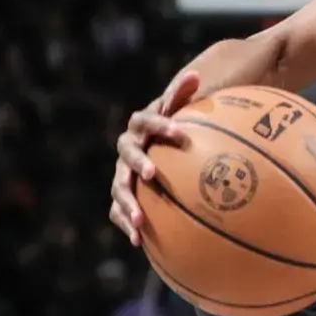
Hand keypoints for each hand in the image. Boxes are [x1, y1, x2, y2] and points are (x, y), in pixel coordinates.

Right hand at [109, 70, 199, 246]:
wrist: (155, 147)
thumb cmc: (173, 128)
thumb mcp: (180, 111)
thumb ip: (184, 95)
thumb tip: (196, 74)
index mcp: (141, 125)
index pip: (147, 120)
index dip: (162, 125)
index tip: (181, 133)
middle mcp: (127, 148)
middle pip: (127, 154)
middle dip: (138, 163)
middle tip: (152, 174)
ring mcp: (121, 173)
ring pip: (119, 187)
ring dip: (127, 203)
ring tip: (139, 220)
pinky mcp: (122, 195)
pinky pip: (119, 210)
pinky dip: (126, 224)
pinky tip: (139, 241)